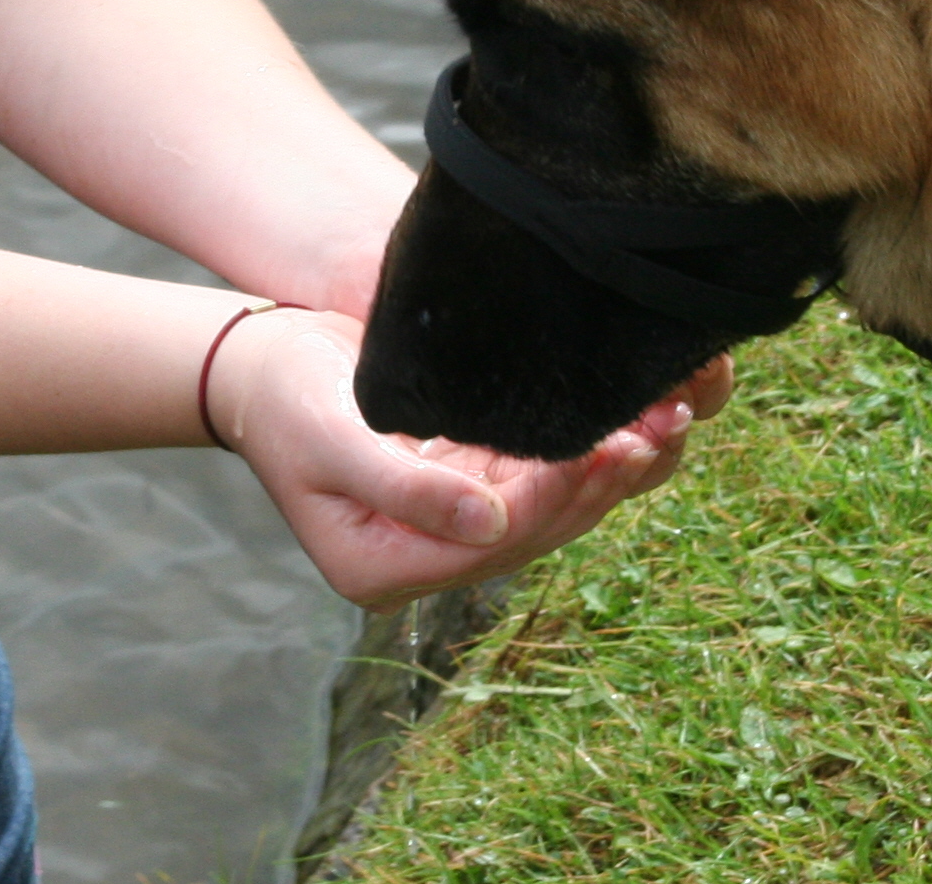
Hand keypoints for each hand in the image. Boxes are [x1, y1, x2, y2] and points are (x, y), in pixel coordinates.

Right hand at [205, 308, 732, 609]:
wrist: (262, 364)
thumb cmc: (288, 396)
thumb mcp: (336, 440)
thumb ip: (408, 490)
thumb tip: (490, 528)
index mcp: (386, 568)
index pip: (499, 540)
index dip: (561, 493)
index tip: (612, 444)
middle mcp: (427, 557)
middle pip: (538, 530)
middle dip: (605, 482)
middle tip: (665, 429)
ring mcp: (452, 522)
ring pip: (551, 506)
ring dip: (611, 467)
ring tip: (668, 421)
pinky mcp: (470, 480)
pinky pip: (542, 475)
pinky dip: (586, 447)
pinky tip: (630, 413)